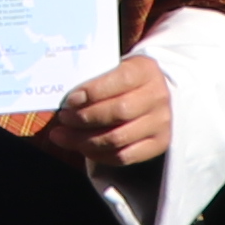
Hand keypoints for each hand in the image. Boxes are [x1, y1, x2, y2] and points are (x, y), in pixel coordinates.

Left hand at [38, 49, 173, 171]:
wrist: (154, 93)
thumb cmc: (124, 79)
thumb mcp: (114, 67)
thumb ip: (95, 78)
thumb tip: (66, 99)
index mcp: (146, 70)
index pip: (121, 80)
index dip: (93, 92)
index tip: (69, 100)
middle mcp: (158, 96)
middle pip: (119, 112)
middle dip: (84, 118)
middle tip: (64, 118)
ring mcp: (160, 123)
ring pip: (118, 138)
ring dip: (84, 140)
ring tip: (64, 135)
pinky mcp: (158, 144)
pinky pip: (124, 157)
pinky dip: (98, 154)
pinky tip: (82, 147)